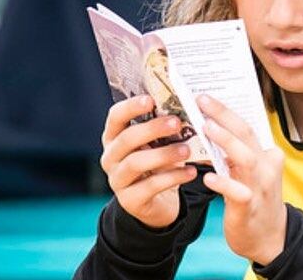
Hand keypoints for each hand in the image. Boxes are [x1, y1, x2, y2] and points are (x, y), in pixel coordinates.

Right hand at [100, 95, 197, 228]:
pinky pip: (150, 186)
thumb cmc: (159, 163)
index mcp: (114, 137)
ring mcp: (117, 180)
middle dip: (152, 128)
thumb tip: (187, 108)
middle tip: (176, 122)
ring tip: (187, 150)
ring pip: (136, 163)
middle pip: (126, 139)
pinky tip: (191, 172)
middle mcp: (111, 157)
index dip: (131, 107)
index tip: (151, 100)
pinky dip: (173, 177)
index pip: (115, 117)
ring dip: (163, 154)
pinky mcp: (129, 200)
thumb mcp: (160, 144)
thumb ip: (166, 128)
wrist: (159, 202)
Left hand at [197, 95, 286, 265]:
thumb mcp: (251, 172)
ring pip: (246, 158)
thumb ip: (237, 152)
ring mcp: (259, 187)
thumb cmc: (256, 200)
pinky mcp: (249, 208)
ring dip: (227, 141)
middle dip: (224, 115)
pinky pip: (238, 193)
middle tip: (202, 100)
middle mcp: (265, 167)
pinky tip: (208, 178)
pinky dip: (224, 184)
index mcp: (264, 155)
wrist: (270, 238)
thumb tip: (212, 128)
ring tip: (207, 128)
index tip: (205, 97)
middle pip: (246, 135)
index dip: (225, 110)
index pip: (245, 126)